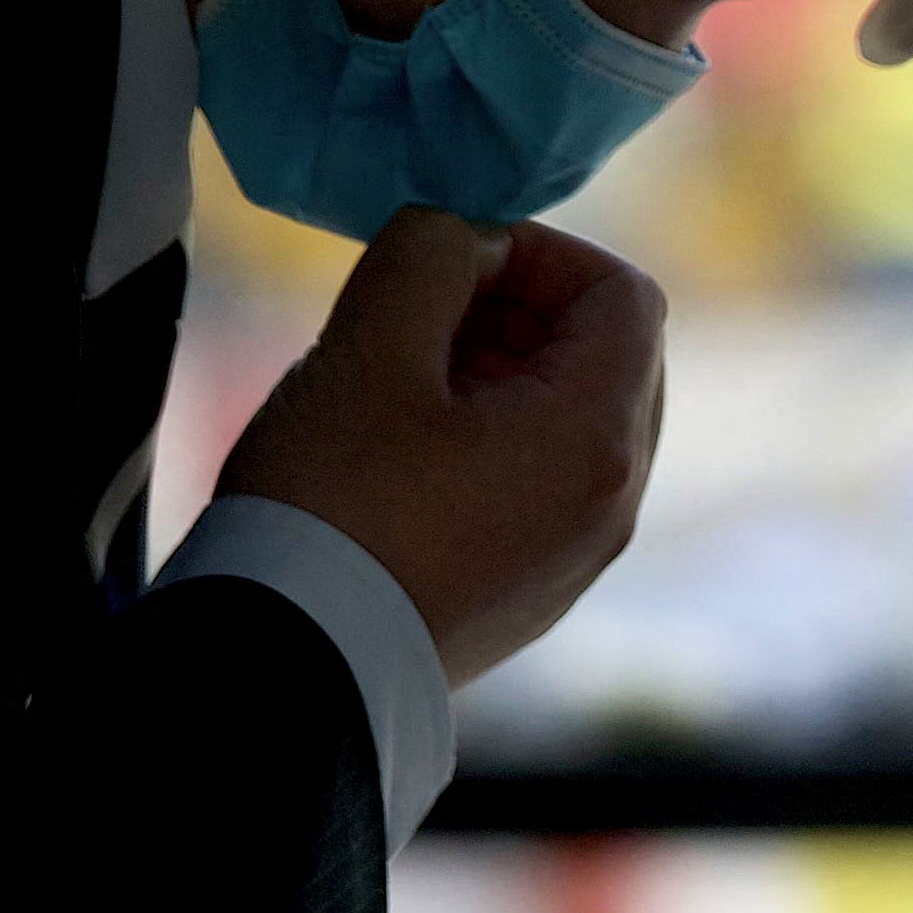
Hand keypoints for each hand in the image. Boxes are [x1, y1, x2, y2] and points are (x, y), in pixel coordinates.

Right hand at [213, 210, 665, 685]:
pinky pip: (541, 484)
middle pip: (610, 357)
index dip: (541, 252)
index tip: (452, 262)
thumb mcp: (368, 348)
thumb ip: (431, 255)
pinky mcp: (532, 593)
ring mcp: (578, 557)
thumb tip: (469, 240)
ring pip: (571, 421)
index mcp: (599, 439)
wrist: (287, 673)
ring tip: (397, 386)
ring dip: (498, 376)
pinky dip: (491, 440)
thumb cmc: (331, 507)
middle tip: (417, 319)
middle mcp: (615, 503)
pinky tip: (399, 455)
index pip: (625, 295)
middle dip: (520, 312)